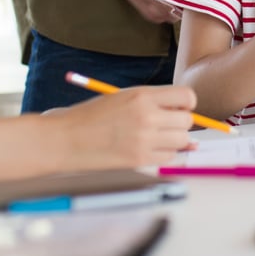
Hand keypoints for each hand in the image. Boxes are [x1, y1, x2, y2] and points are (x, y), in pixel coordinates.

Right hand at [43, 84, 196, 168]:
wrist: (66, 139)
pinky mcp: (140, 160)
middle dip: (180, 123)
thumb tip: (185, 114)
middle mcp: (147, 116)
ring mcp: (144, 139)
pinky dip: (164, 155)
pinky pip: (169, 157)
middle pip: (187, 120)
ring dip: (174, 140)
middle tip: (165, 125)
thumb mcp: (123, 97)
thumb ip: (153, 103)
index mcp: (142, 95)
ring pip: (182, 140)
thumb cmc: (92, 116)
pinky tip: (149, 149)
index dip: (186, 103)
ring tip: (156, 138)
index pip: (187, 96)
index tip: (178, 108)